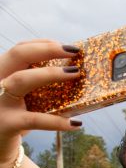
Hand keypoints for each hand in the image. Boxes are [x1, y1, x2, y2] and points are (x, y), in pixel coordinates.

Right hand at [0, 40, 80, 162]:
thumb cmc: (17, 117)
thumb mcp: (25, 97)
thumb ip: (40, 85)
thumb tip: (76, 74)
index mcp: (2, 73)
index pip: (20, 49)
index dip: (44, 44)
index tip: (69, 47)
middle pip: (18, 55)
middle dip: (47, 49)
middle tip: (74, 52)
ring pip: (21, 80)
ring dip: (50, 74)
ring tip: (75, 74)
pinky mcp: (7, 123)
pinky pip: (34, 120)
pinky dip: (57, 122)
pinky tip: (76, 123)